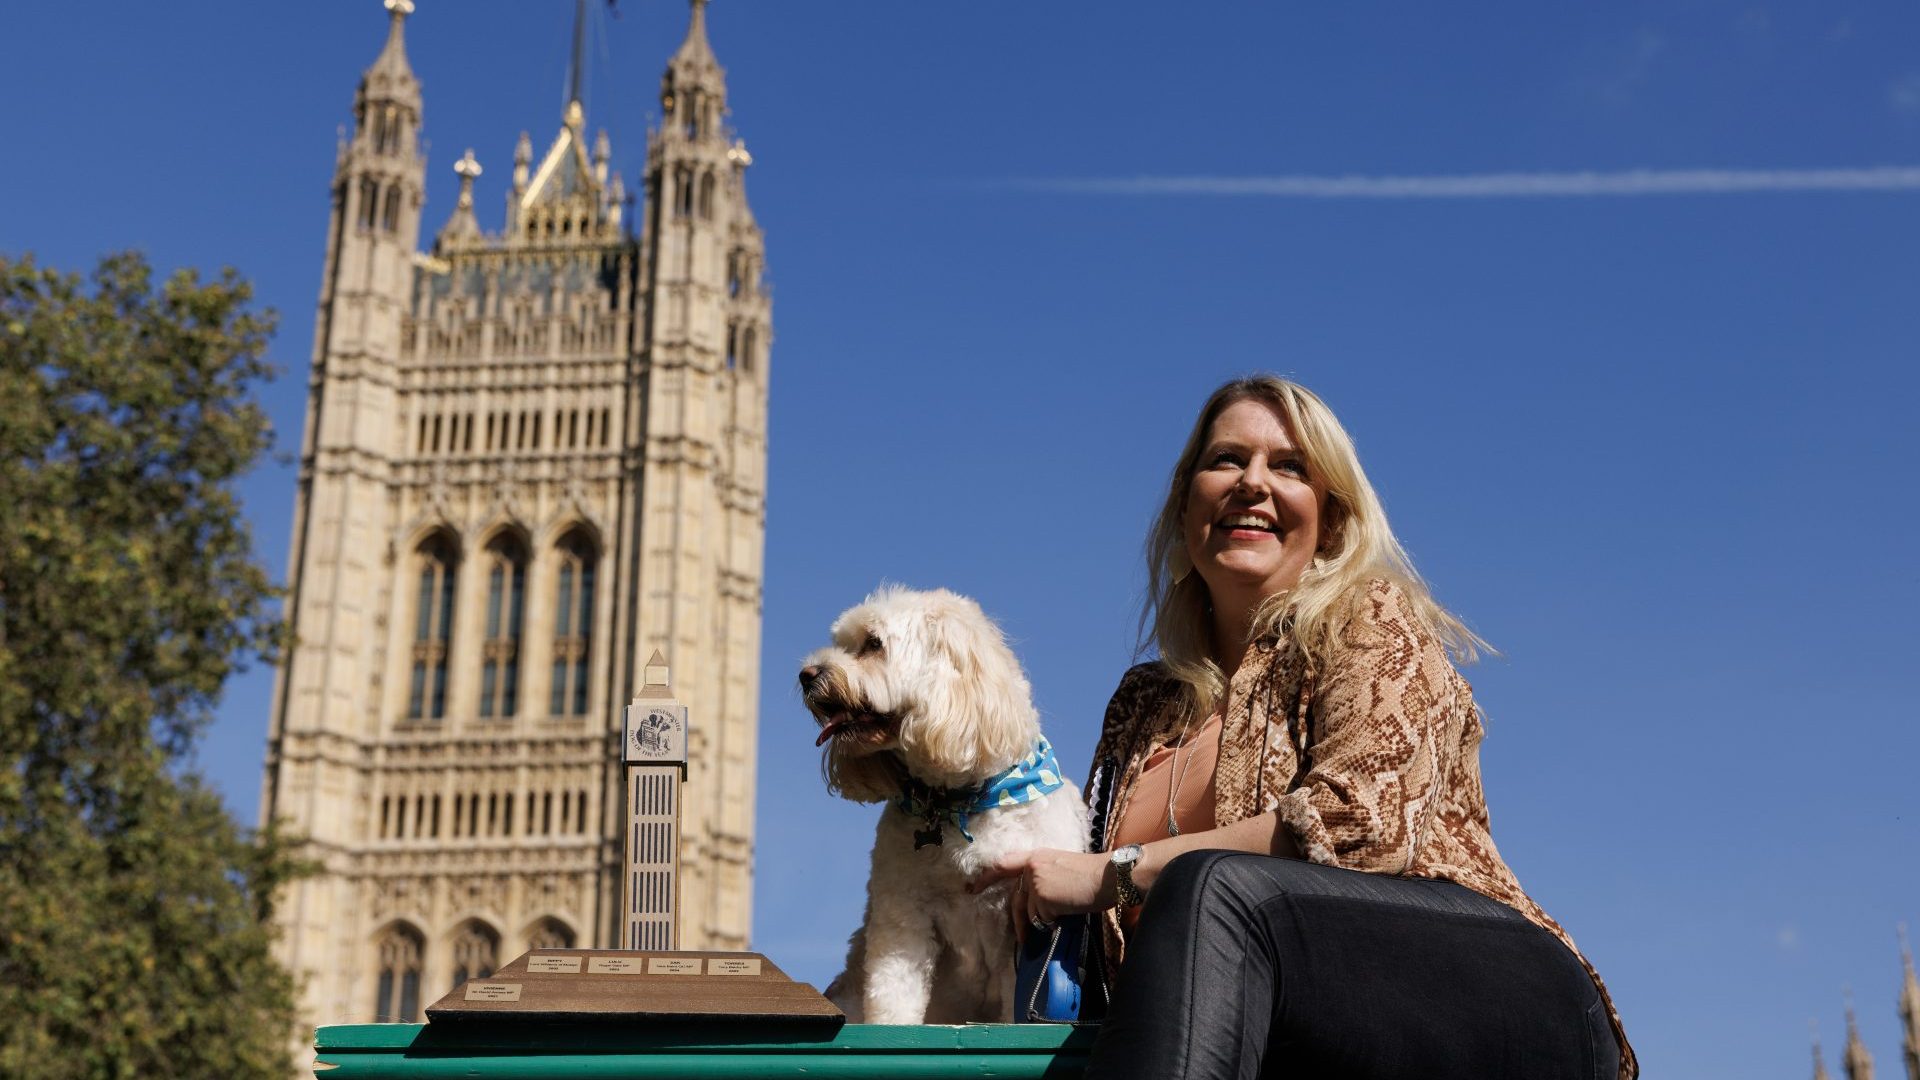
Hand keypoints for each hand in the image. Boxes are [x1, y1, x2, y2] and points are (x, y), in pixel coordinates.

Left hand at [972, 848, 1113, 942]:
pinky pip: (1043, 919)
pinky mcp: (1042, 898)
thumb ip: (1043, 876)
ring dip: (1047, 919)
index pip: (1003, 864)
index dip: (987, 876)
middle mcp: (1030, 867)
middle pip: (1016, 899)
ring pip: (1032, 913)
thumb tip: (1034, 900)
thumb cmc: (1091, 874)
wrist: (1107, 877)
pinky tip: (1068, 911)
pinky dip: (1054, 922)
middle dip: (1020, 922)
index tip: (973, 887)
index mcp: (1035, 856)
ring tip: (1066, 909)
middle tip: (1021, 939)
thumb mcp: (1061, 867)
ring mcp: (1034, 882)